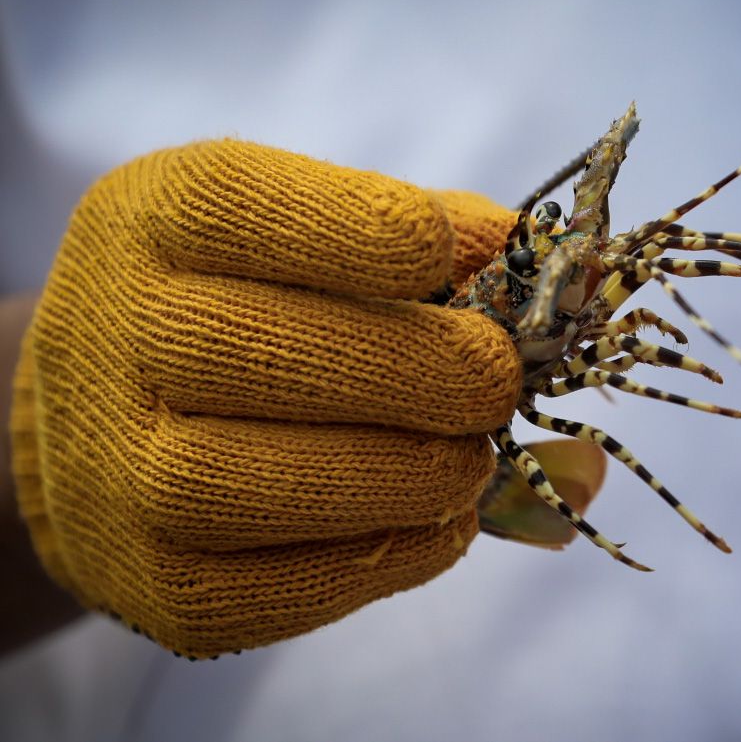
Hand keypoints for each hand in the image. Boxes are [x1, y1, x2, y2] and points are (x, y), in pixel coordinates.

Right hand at [8, 140, 519, 657]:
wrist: (102, 424)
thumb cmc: (246, 306)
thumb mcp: (313, 236)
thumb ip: (442, 245)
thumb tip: (585, 274)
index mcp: (152, 221)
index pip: (240, 206)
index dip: (366, 231)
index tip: (457, 255)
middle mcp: (111, 339)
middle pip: (267, 356)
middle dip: (422, 371)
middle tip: (498, 381)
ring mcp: (116, 475)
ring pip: (271, 484)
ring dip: (409, 474)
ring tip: (472, 459)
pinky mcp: (161, 585)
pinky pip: (283, 587)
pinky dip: (390, 556)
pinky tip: (442, 521)